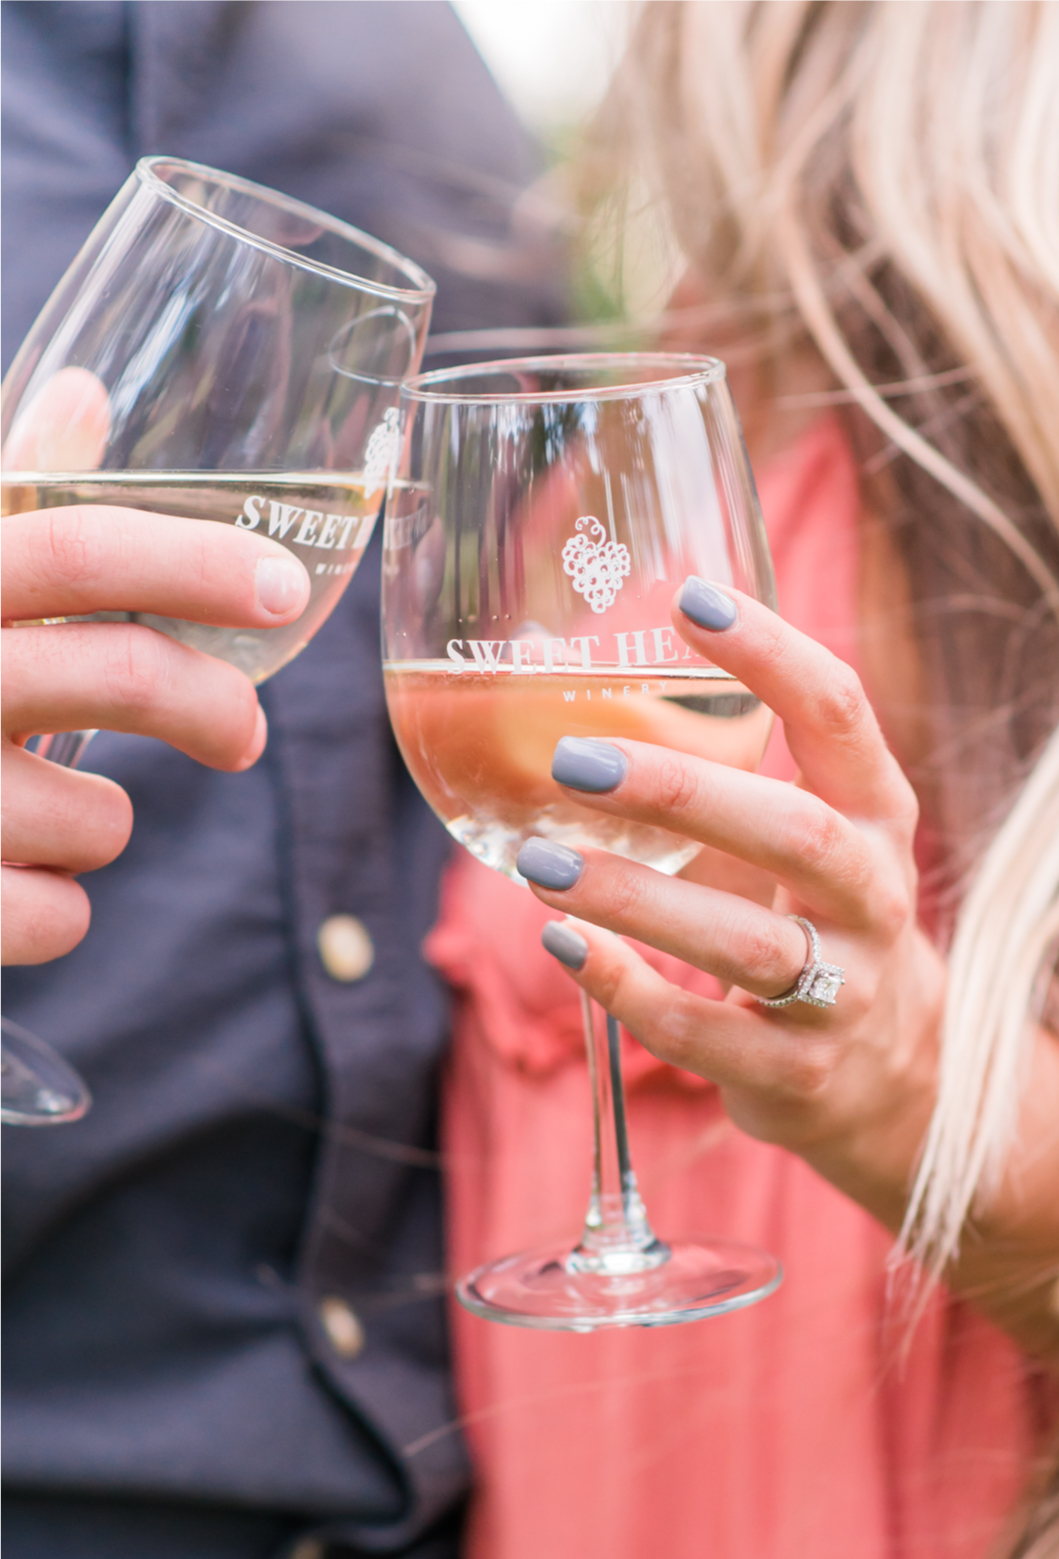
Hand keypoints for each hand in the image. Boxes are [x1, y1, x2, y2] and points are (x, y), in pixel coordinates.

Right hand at [1, 505, 308, 962]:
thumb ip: (7, 496)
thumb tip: (85, 391)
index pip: (71, 549)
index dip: (192, 562)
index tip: (283, 588)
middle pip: (126, 676)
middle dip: (215, 708)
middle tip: (242, 735)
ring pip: (100, 822)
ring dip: (94, 824)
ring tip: (27, 810)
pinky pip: (59, 920)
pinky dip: (51, 910)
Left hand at [519, 578, 943, 1231]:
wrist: (895, 1079)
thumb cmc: (823, 924)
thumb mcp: (818, 838)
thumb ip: (745, 771)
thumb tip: (596, 671)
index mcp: (880, 818)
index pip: (841, 716)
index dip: (774, 653)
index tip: (692, 599)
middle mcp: (874, 899)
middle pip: (797, 834)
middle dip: (686, 792)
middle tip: (575, 758)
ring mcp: (843, 994)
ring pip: (743, 945)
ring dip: (636, 900)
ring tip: (542, 862)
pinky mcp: (797, 1074)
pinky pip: (703, 1034)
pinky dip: (626, 989)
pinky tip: (563, 946)